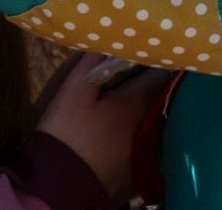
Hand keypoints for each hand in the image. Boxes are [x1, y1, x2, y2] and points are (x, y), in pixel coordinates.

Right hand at [35, 54, 172, 202]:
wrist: (62, 183)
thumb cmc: (68, 130)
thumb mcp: (74, 89)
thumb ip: (93, 60)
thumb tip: (107, 38)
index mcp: (136, 101)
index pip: (159, 73)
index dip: (156, 60)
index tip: (151, 51)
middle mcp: (148, 124)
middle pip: (158, 98)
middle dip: (154, 85)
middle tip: (142, 73)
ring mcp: (144, 149)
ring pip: (153, 121)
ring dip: (148, 110)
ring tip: (134, 102)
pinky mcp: (136, 169)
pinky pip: (145, 145)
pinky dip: (140, 135)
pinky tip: (125, 133)